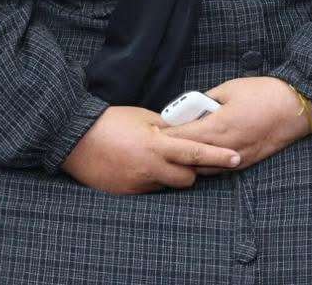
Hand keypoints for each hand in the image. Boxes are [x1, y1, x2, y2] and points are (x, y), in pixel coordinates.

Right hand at [61, 105, 240, 194]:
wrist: (75, 139)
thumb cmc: (111, 122)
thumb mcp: (145, 118)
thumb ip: (168, 129)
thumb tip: (186, 132)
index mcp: (158, 145)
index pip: (197, 153)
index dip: (219, 156)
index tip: (236, 158)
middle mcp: (150, 168)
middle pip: (188, 178)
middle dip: (191, 171)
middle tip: (185, 158)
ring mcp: (137, 184)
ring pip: (167, 186)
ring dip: (169, 176)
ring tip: (157, 160)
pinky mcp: (126, 193)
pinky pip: (148, 190)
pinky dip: (150, 180)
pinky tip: (139, 167)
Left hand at [160, 77, 311, 169]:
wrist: (296, 106)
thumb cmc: (265, 93)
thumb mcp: (230, 88)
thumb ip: (208, 100)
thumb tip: (194, 107)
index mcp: (217, 126)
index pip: (181, 136)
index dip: (165, 135)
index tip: (154, 132)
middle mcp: (224, 147)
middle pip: (188, 156)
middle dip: (174, 151)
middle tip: (160, 146)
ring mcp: (237, 158)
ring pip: (203, 168)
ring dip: (190, 161)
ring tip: (179, 154)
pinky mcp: (247, 162)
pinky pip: (220, 169)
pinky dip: (208, 165)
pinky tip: (203, 158)